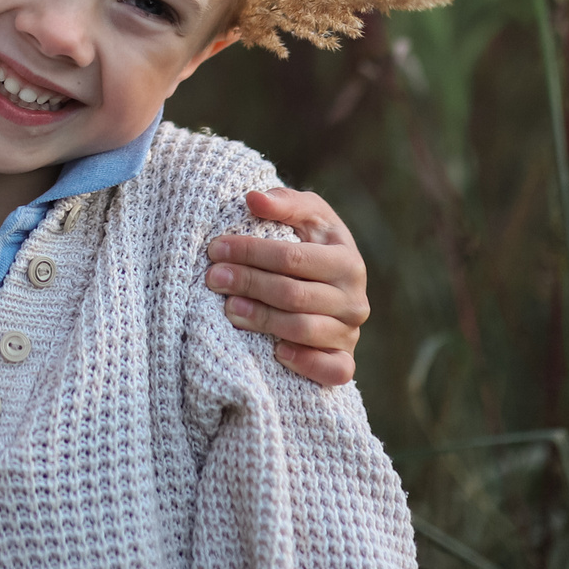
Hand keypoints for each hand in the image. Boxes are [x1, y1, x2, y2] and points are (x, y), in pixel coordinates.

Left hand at [206, 189, 369, 386]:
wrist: (330, 284)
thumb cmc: (312, 244)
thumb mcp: (305, 216)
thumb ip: (283, 203)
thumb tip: (253, 199)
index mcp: (346, 259)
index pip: (292, 257)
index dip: (251, 252)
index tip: (216, 248)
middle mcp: (354, 298)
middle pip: (293, 294)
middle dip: (248, 283)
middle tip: (213, 278)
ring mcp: (350, 332)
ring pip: (304, 330)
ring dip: (262, 320)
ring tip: (228, 309)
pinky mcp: (345, 360)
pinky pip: (333, 369)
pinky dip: (306, 363)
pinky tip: (276, 352)